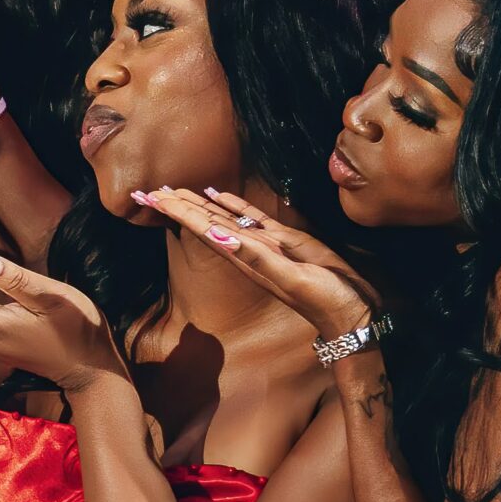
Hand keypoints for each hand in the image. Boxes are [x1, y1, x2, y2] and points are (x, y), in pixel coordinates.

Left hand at [135, 186, 380, 341]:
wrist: (352, 313)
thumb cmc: (325, 299)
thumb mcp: (292, 279)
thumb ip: (258, 259)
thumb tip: (221, 237)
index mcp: (245, 257)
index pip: (202, 228)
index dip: (177, 213)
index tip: (151, 199)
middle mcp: (248, 250)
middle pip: (205, 221)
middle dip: (177, 206)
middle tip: (148, 190)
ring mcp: (266, 244)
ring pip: (225, 217)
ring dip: (199, 203)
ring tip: (174, 189)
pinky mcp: (287, 241)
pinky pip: (254, 218)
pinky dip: (236, 205)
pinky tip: (220, 194)